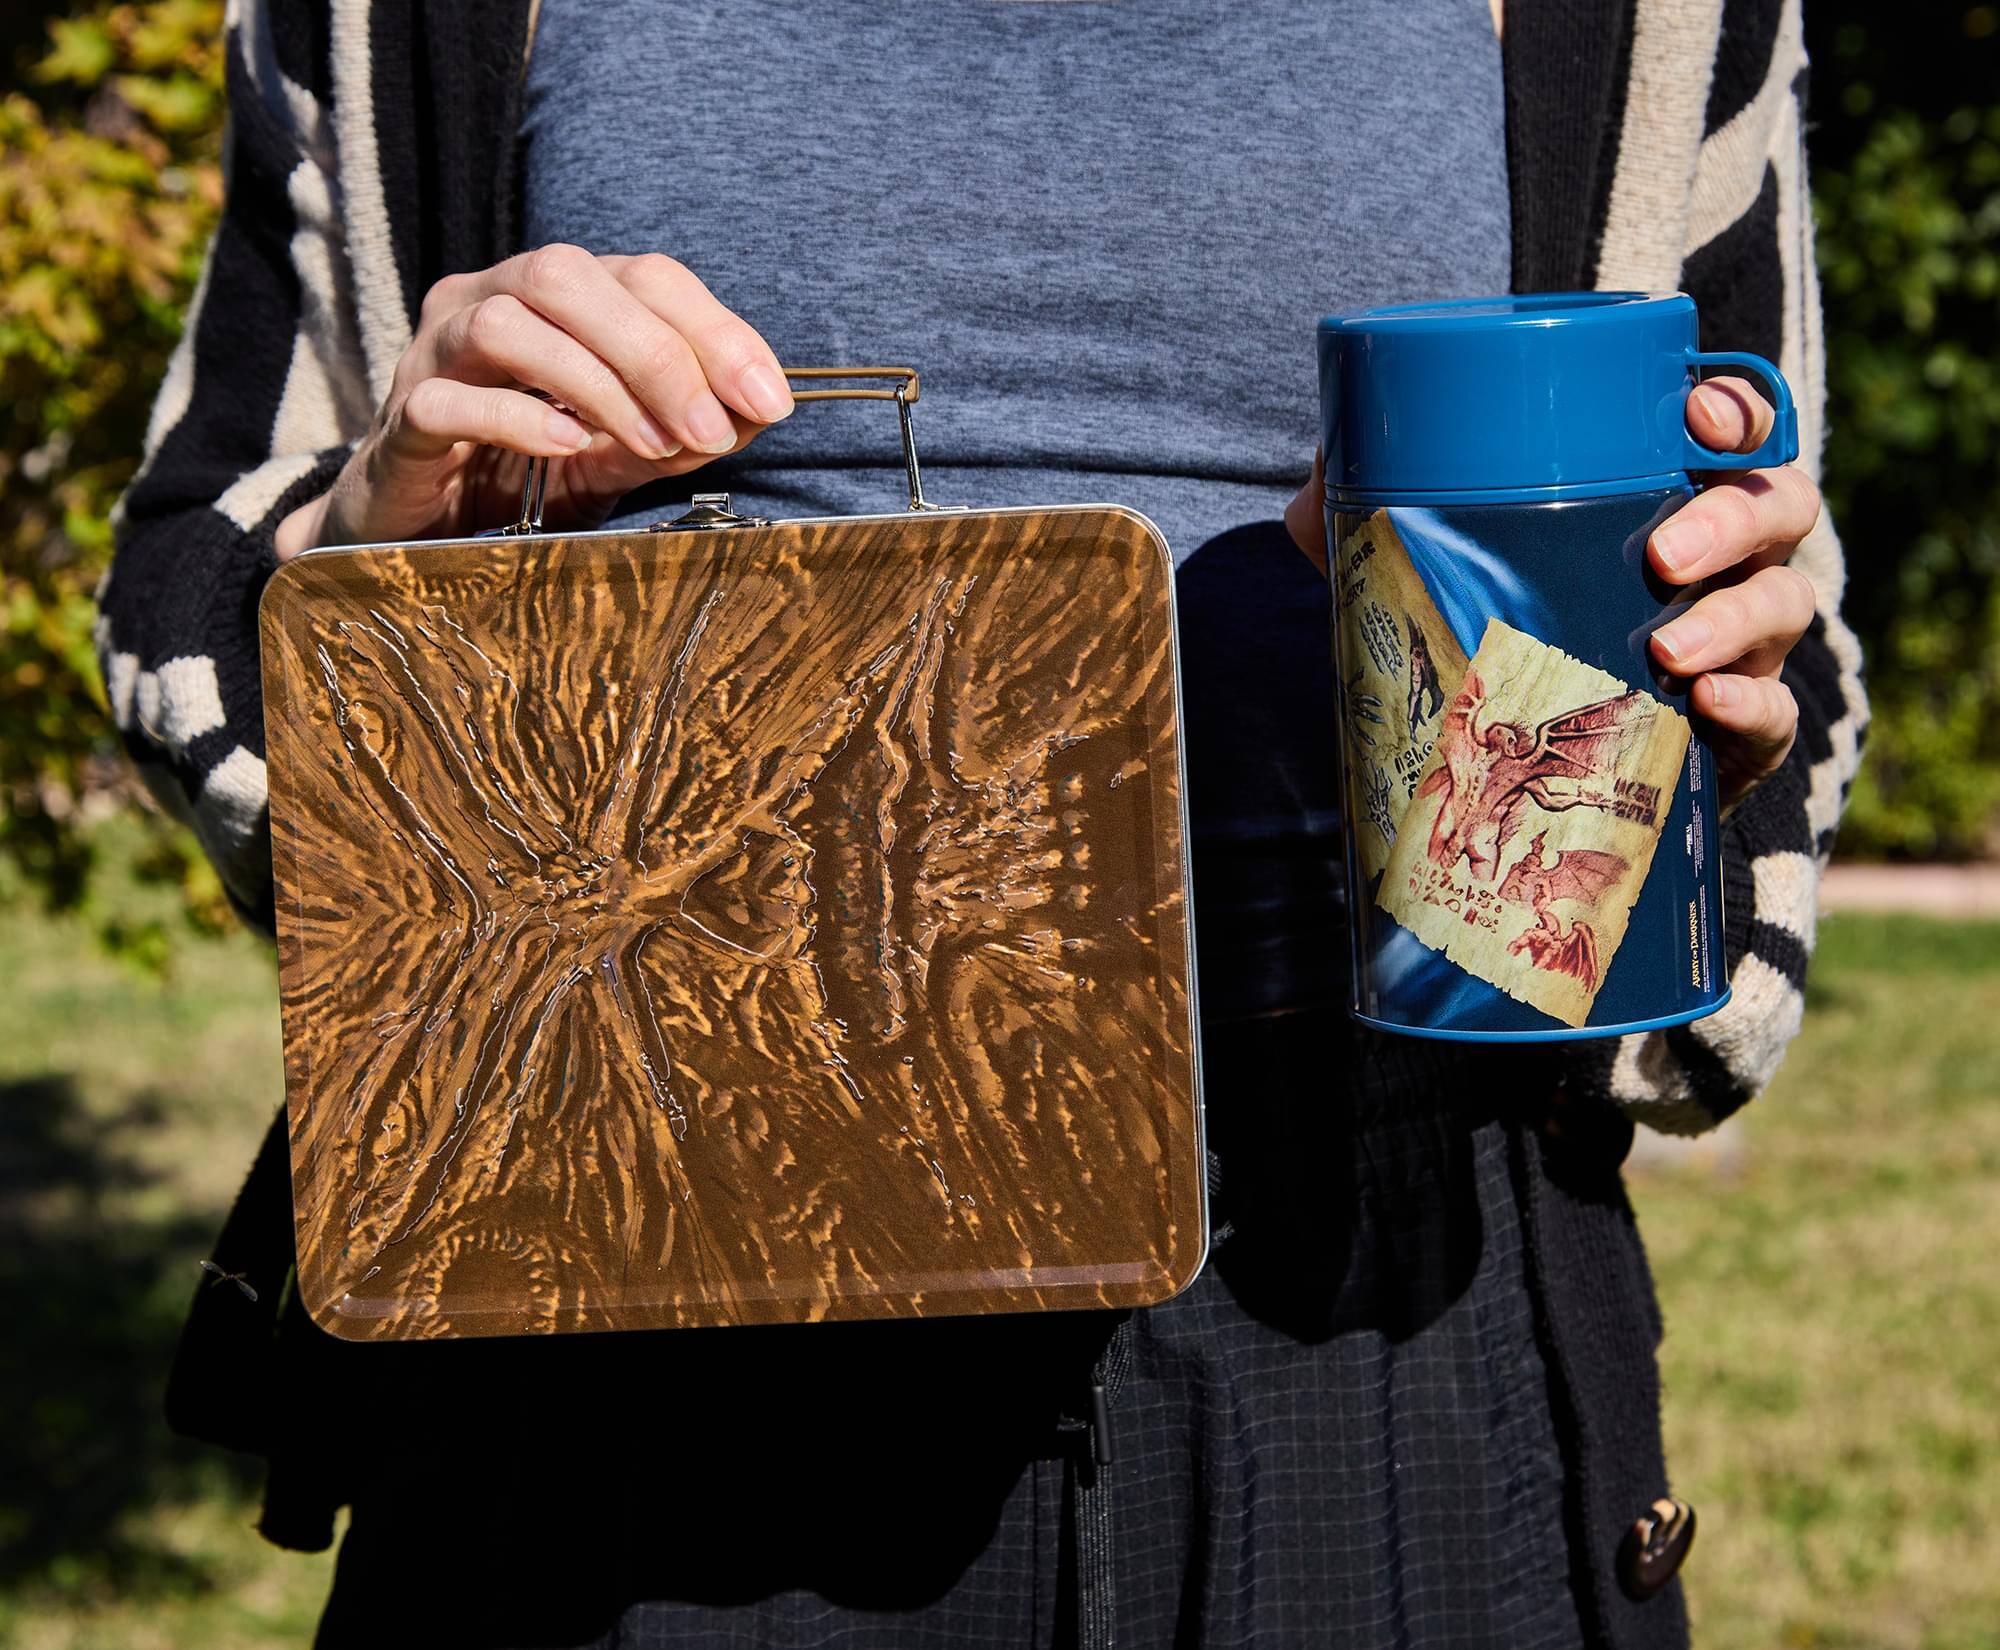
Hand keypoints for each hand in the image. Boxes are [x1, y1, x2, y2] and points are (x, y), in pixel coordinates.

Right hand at [275, 244, 792, 556]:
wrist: (428, 534)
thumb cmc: (528, 478)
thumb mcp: (625, 451)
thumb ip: (684, 429)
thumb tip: (757, 412)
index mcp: (556, 297)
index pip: (642, 275)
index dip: (714, 330)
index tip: (767, 399)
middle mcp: (489, 300)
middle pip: (569, 276)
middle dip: (657, 352)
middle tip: (709, 429)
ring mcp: (435, 353)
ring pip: (506, 324)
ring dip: (596, 384)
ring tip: (650, 444)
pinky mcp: (402, 418)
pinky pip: (448, 400)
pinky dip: (518, 418)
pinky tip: (570, 447)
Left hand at [1283, 376, 1820, 811]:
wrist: (1530, 784)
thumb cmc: (1500, 644)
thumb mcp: (1435, 575)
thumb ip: (1373, 524)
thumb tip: (1314, 482)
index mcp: (1664, 500)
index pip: (1730, 432)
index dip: (1733, 411)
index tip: (1696, 419)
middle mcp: (1722, 563)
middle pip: (1779, 506)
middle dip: (1734, 517)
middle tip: (1664, 554)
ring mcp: (1742, 649)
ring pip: (1785, 605)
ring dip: (1736, 621)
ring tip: (1670, 652)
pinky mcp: (1740, 737)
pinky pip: (1776, 717)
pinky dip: (1754, 708)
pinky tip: (1710, 706)